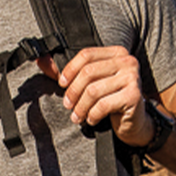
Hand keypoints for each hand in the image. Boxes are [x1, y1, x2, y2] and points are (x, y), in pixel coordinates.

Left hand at [37, 47, 152, 147]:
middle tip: (68, 105)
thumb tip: (40, 60)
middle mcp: (127, 62)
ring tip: (77, 116)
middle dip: (73, 92)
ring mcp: (132, 78)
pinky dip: (92, 115)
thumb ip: (68, 72)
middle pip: (88, 73)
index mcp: (117, 53)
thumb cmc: (111, 100)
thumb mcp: (91, 84)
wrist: (135, 122)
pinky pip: (103, 105)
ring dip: (80, 107)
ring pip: (93, 91)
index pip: (87, 54)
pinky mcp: (134, 96)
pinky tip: (92, 119)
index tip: (62, 84)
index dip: (70, 69)